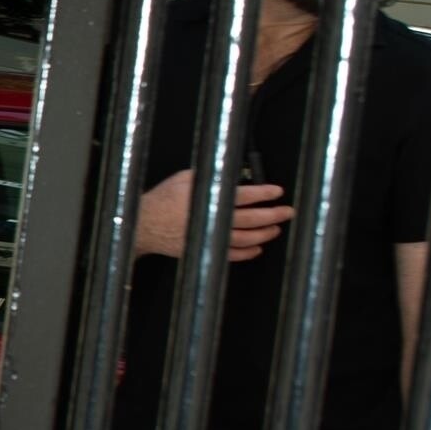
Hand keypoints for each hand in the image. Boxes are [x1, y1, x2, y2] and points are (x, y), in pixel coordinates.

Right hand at [134, 169, 290, 263]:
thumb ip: (208, 176)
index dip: (263, 194)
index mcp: (206, 198)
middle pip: (250, 219)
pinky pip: (232, 256)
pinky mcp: (204, 251)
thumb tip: (232, 174)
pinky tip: (258, 247)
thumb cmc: (161, 200)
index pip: (243, 196)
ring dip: (264, 234)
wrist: (142, 226)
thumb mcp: (182, 178)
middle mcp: (210, 220)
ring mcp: (208, 238)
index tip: (277, 191)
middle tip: (287, 211)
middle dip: (273, 215)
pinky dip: (248, 253)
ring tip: (276, 228)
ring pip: (245, 240)